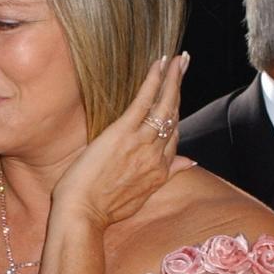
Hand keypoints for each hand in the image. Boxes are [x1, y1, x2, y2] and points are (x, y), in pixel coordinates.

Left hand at [51, 53, 189, 229]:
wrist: (83, 214)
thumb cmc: (103, 208)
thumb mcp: (141, 196)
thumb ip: (166, 175)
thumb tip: (190, 162)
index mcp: (160, 171)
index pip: (174, 136)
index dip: (176, 113)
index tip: (176, 96)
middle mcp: (157, 155)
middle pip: (174, 115)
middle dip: (180, 88)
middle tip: (184, 64)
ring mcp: (142, 143)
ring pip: (165, 105)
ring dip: (172, 78)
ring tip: (178, 59)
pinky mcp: (123, 133)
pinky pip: (144, 102)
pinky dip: (154, 81)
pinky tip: (159, 64)